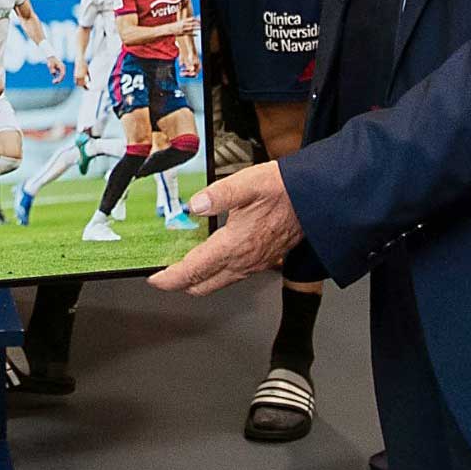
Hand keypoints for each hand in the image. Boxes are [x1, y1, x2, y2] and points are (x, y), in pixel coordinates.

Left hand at [150, 160, 299, 294]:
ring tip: (183, 268)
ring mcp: (254, 264)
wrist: (315, 199)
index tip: (154, 279)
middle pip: (202, 286)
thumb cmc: (284, 190)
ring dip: (198, 280)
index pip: (192, 272)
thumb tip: (194, 206)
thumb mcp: (247, 183)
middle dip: (180, 284)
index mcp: (233, 246)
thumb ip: (217, 195)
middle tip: (164, 275)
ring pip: (218, 284)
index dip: (169, 279)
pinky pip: (233, 276)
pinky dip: (216, 274)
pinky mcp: (263, 261)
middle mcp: (243, 261)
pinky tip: (213, 259)